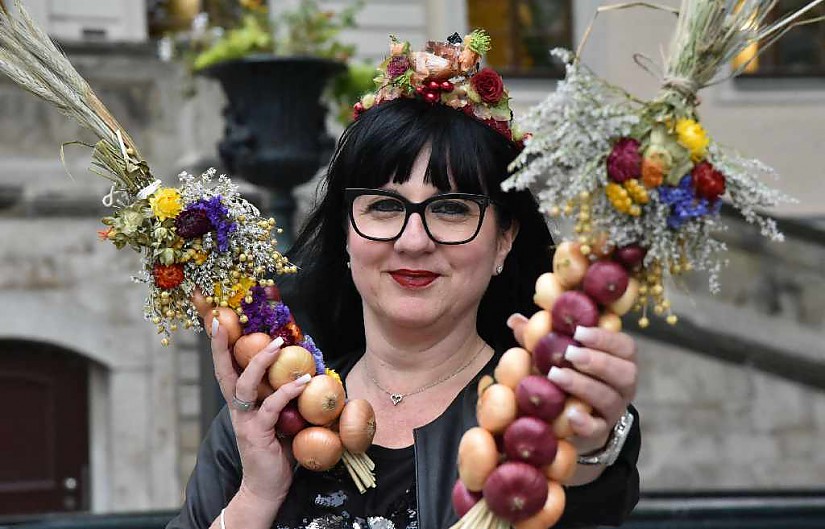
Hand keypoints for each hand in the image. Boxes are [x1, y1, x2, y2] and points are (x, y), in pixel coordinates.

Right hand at [210, 318, 309, 506]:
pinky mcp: (256, 433)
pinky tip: (303, 381)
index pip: (228, 368)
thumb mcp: (282, 417)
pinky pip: (270, 406)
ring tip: (279, 344)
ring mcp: (244, 420)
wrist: (268, 487)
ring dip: (260, 361)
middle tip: (225, 321)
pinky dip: (287, 391)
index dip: (220, 345)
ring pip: (245, 384)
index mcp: (241, 401)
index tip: (218, 320)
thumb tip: (310, 370)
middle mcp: (238, 408)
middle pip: (224, 371)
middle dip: (221, 345)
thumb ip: (287, 396)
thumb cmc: (278, 450)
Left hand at [506, 314, 636, 454]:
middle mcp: (623, 385)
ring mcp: (614, 409)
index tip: (578, 332)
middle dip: (597, 361)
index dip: (605, 338)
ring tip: (556, 376)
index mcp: (620, 359)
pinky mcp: (600, 431)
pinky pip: (598, 429)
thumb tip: (515, 320)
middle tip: (569, 353)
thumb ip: (541, 336)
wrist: (570, 415)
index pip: (625, 346)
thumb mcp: (558, 352)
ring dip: (584, 386)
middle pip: (625, 372)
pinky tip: (570, 415)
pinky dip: (585, 423)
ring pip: (610, 399)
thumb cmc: (568, 371)